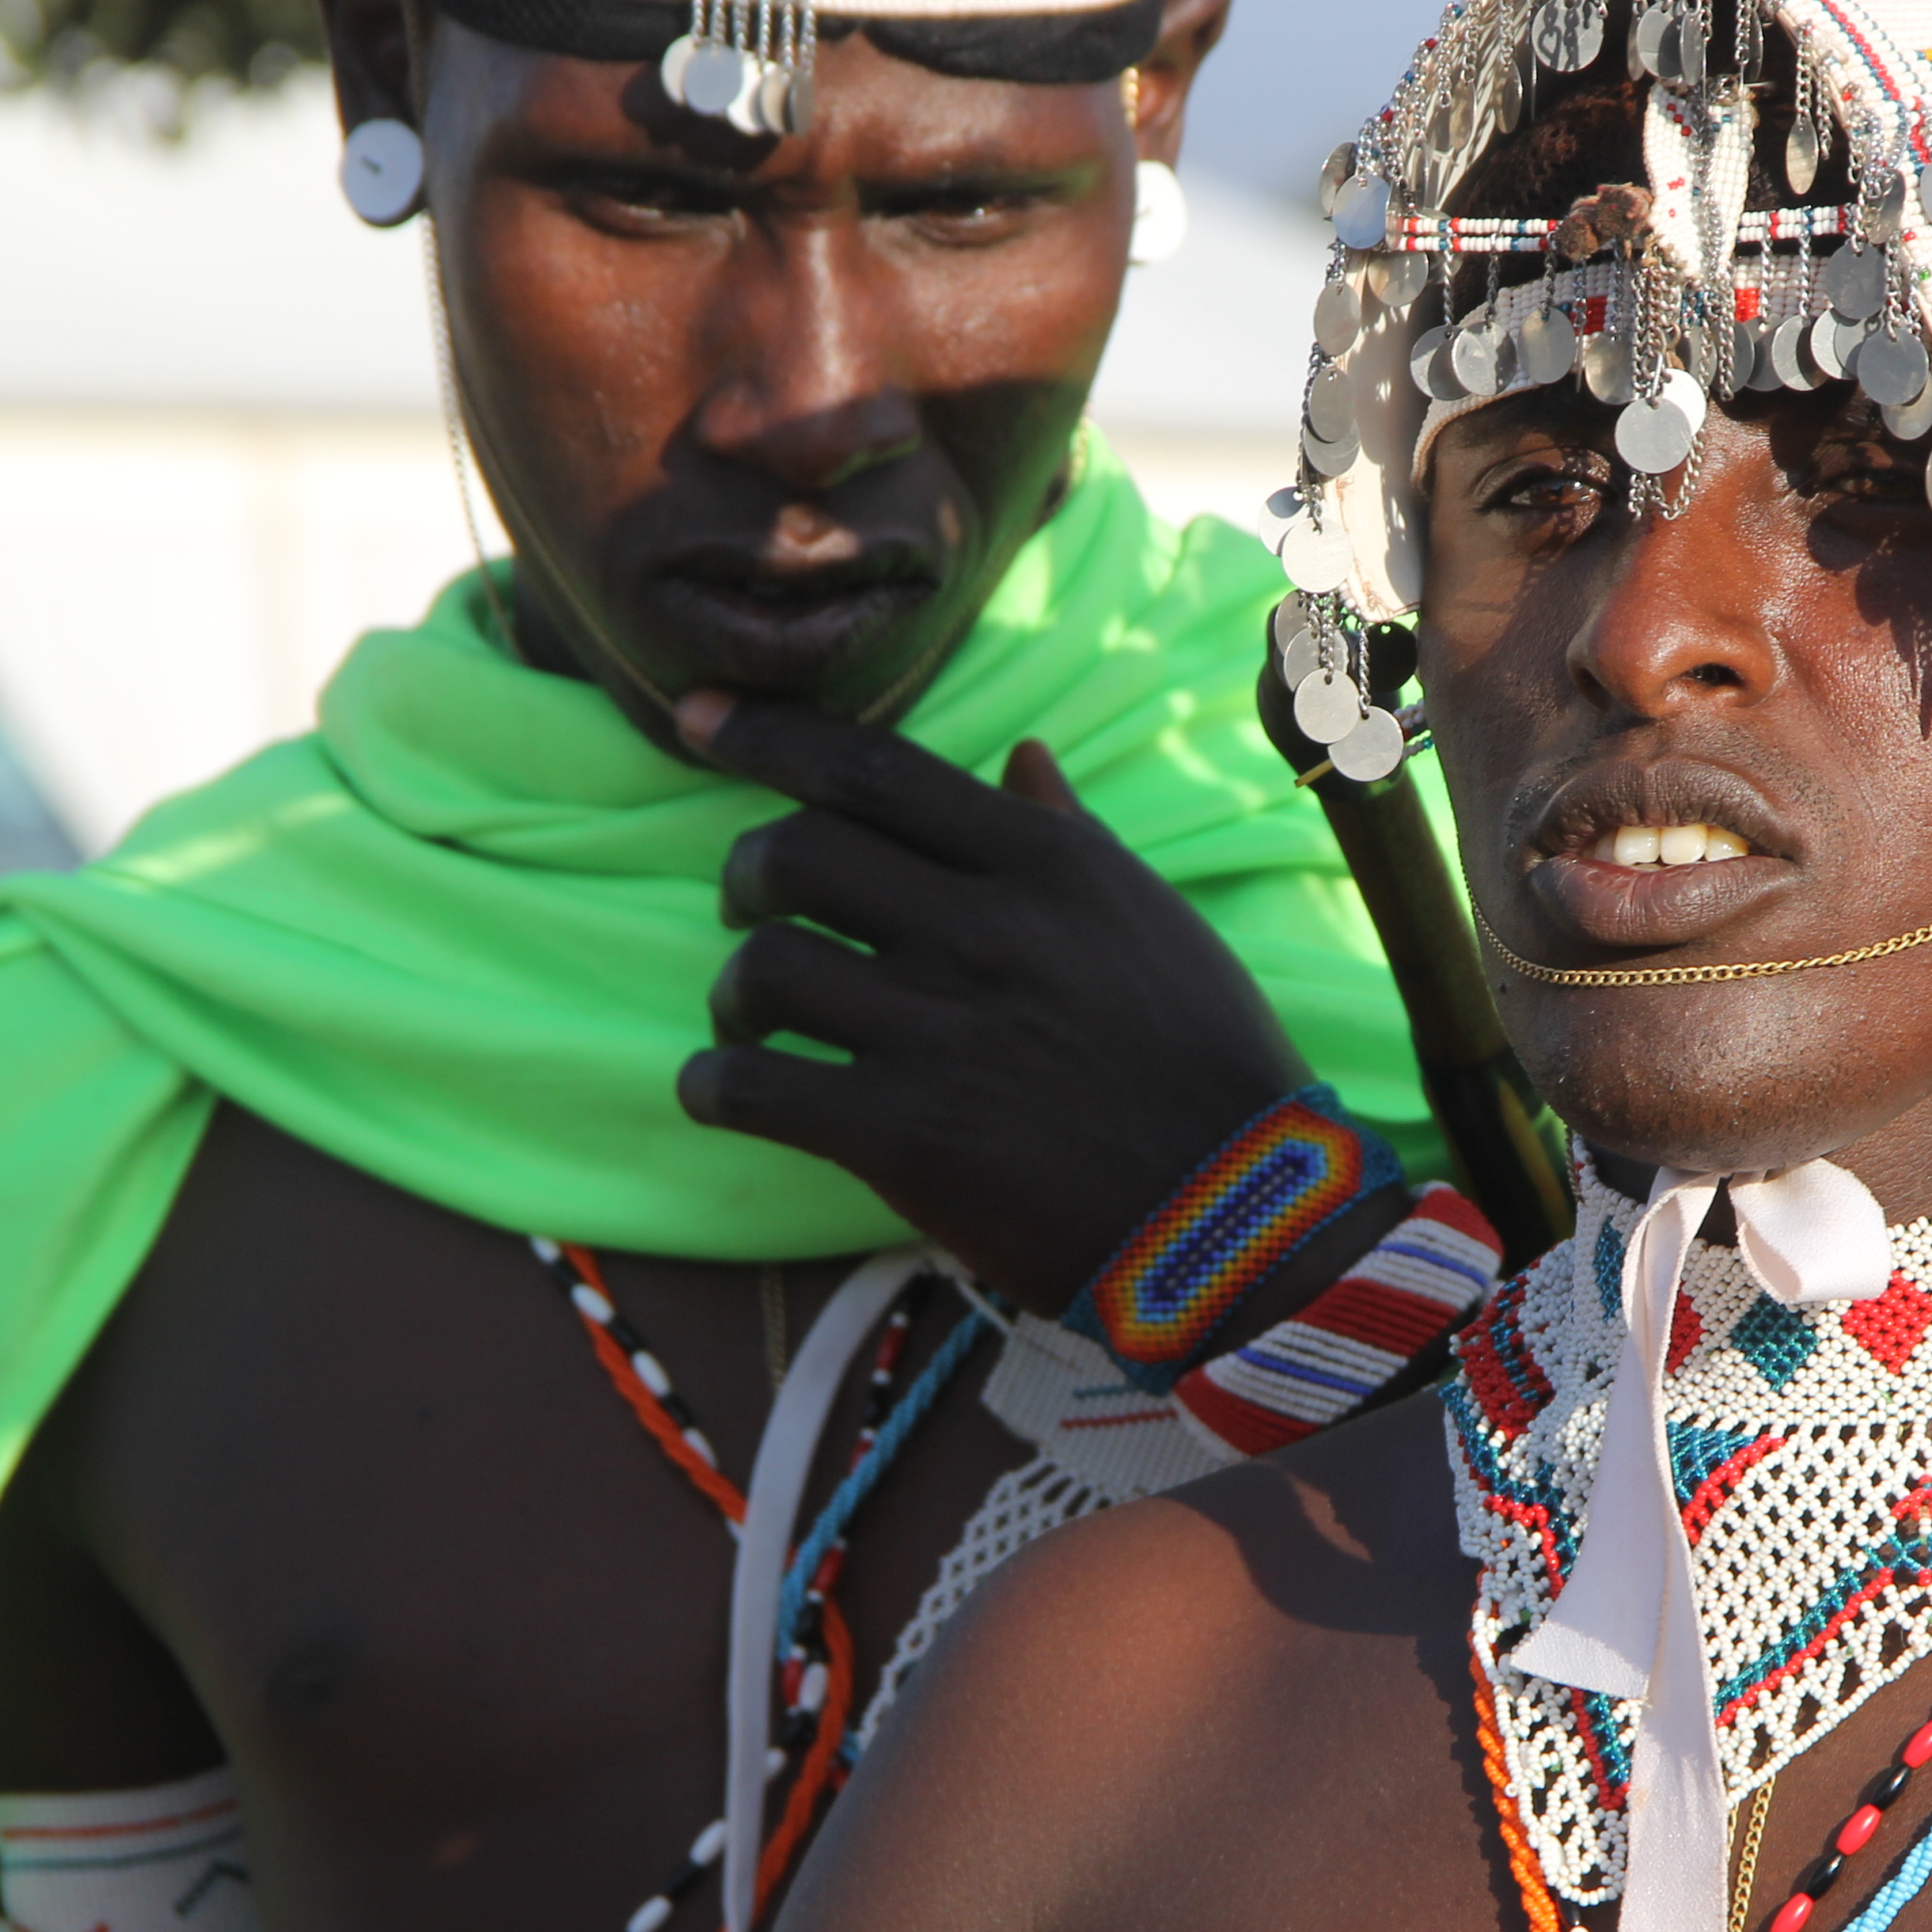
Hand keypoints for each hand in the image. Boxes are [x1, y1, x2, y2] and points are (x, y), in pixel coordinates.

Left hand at [674, 693, 1315, 1311]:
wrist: (1235, 1215)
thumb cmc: (1204, 1062)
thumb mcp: (1153, 922)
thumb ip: (1071, 837)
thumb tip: (1020, 754)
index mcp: (1047, 867)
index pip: (874, 772)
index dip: (767, 736)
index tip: (696, 716)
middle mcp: (988, 934)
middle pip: (797, 854)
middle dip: (746, 874)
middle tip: (747, 906)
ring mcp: (941, 1036)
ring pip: (768, 969)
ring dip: (735, 992)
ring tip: (751, 1020)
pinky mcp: (904, 1139)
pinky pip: (753, 1089)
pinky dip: (715, 1084)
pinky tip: (727, 1089)